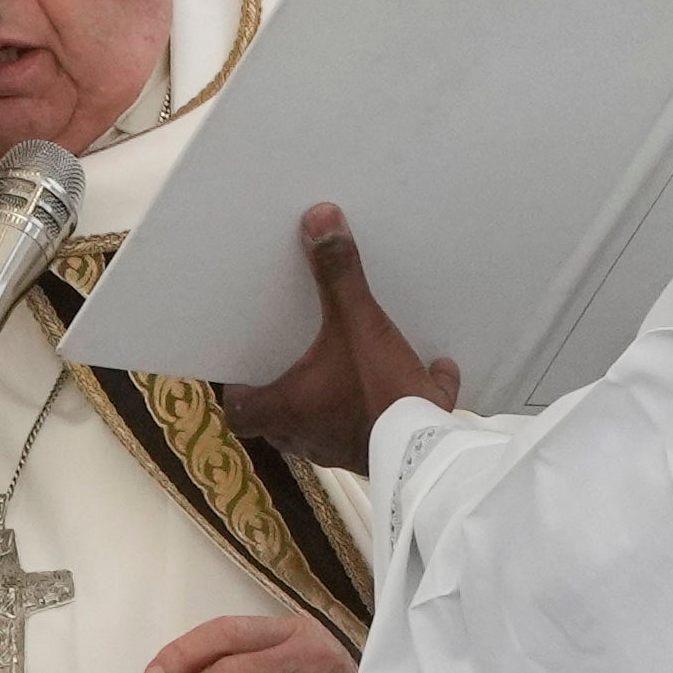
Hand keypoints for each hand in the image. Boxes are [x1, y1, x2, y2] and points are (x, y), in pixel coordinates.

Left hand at [219, 206, 457, 475]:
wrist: (429, 454)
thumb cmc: (376, 393)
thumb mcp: (358, 324)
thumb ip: (337, 275)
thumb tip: (319, 218)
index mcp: (284, 411)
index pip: (239, 411)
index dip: (238, 390)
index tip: (243, 366)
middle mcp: (305, 438)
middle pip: (280, 419)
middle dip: (288, 389)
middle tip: (292, 355)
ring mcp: (342, 450)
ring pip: (326, 425)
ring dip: (335, 400)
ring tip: (347, 364)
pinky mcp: (381, 454)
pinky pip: (382, 428)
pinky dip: (399, 404)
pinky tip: (433, 373)